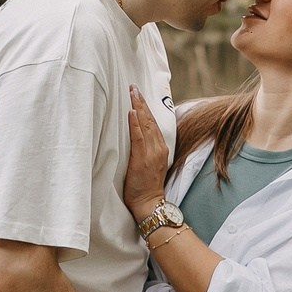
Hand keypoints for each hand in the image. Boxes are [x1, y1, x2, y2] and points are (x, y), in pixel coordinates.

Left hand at [123, 86, 170, 216]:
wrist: (149, 203)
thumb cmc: (146, 187)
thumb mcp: (150, 165)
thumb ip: (146, 150)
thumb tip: (137, 138)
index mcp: (161, 148)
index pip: (153, 124)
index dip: (146, 108)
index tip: (139, 95)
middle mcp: (159, 148)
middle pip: (150, 120)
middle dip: (141, 102)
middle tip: (134, 87)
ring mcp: (151, 153)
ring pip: (145, 125)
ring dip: (138, 107)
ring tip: (132, 93)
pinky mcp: (142, 159)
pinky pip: (138, 137)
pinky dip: (135, 124)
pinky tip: (131, 112)